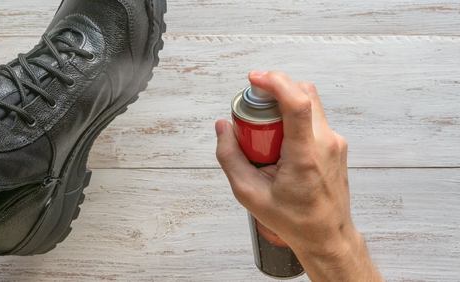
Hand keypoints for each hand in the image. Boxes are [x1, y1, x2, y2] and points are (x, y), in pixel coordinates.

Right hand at [215, 71, 381, 280]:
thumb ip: (230, 157)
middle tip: (252, 107)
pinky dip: (291, 117)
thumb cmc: (294, 219)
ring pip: (308, 102)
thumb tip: (223, 127)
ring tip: (264, 131)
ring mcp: (334, 142)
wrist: (327, 235)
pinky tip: (278, 142)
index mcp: (305, 155)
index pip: (297, 103)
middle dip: (274, 90)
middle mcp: (325, 143)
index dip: (275, 82)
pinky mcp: (335, 144)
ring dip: (282, 104)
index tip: (255, 79)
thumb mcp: (248, 193)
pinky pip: (312, 117)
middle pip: (303, 93)